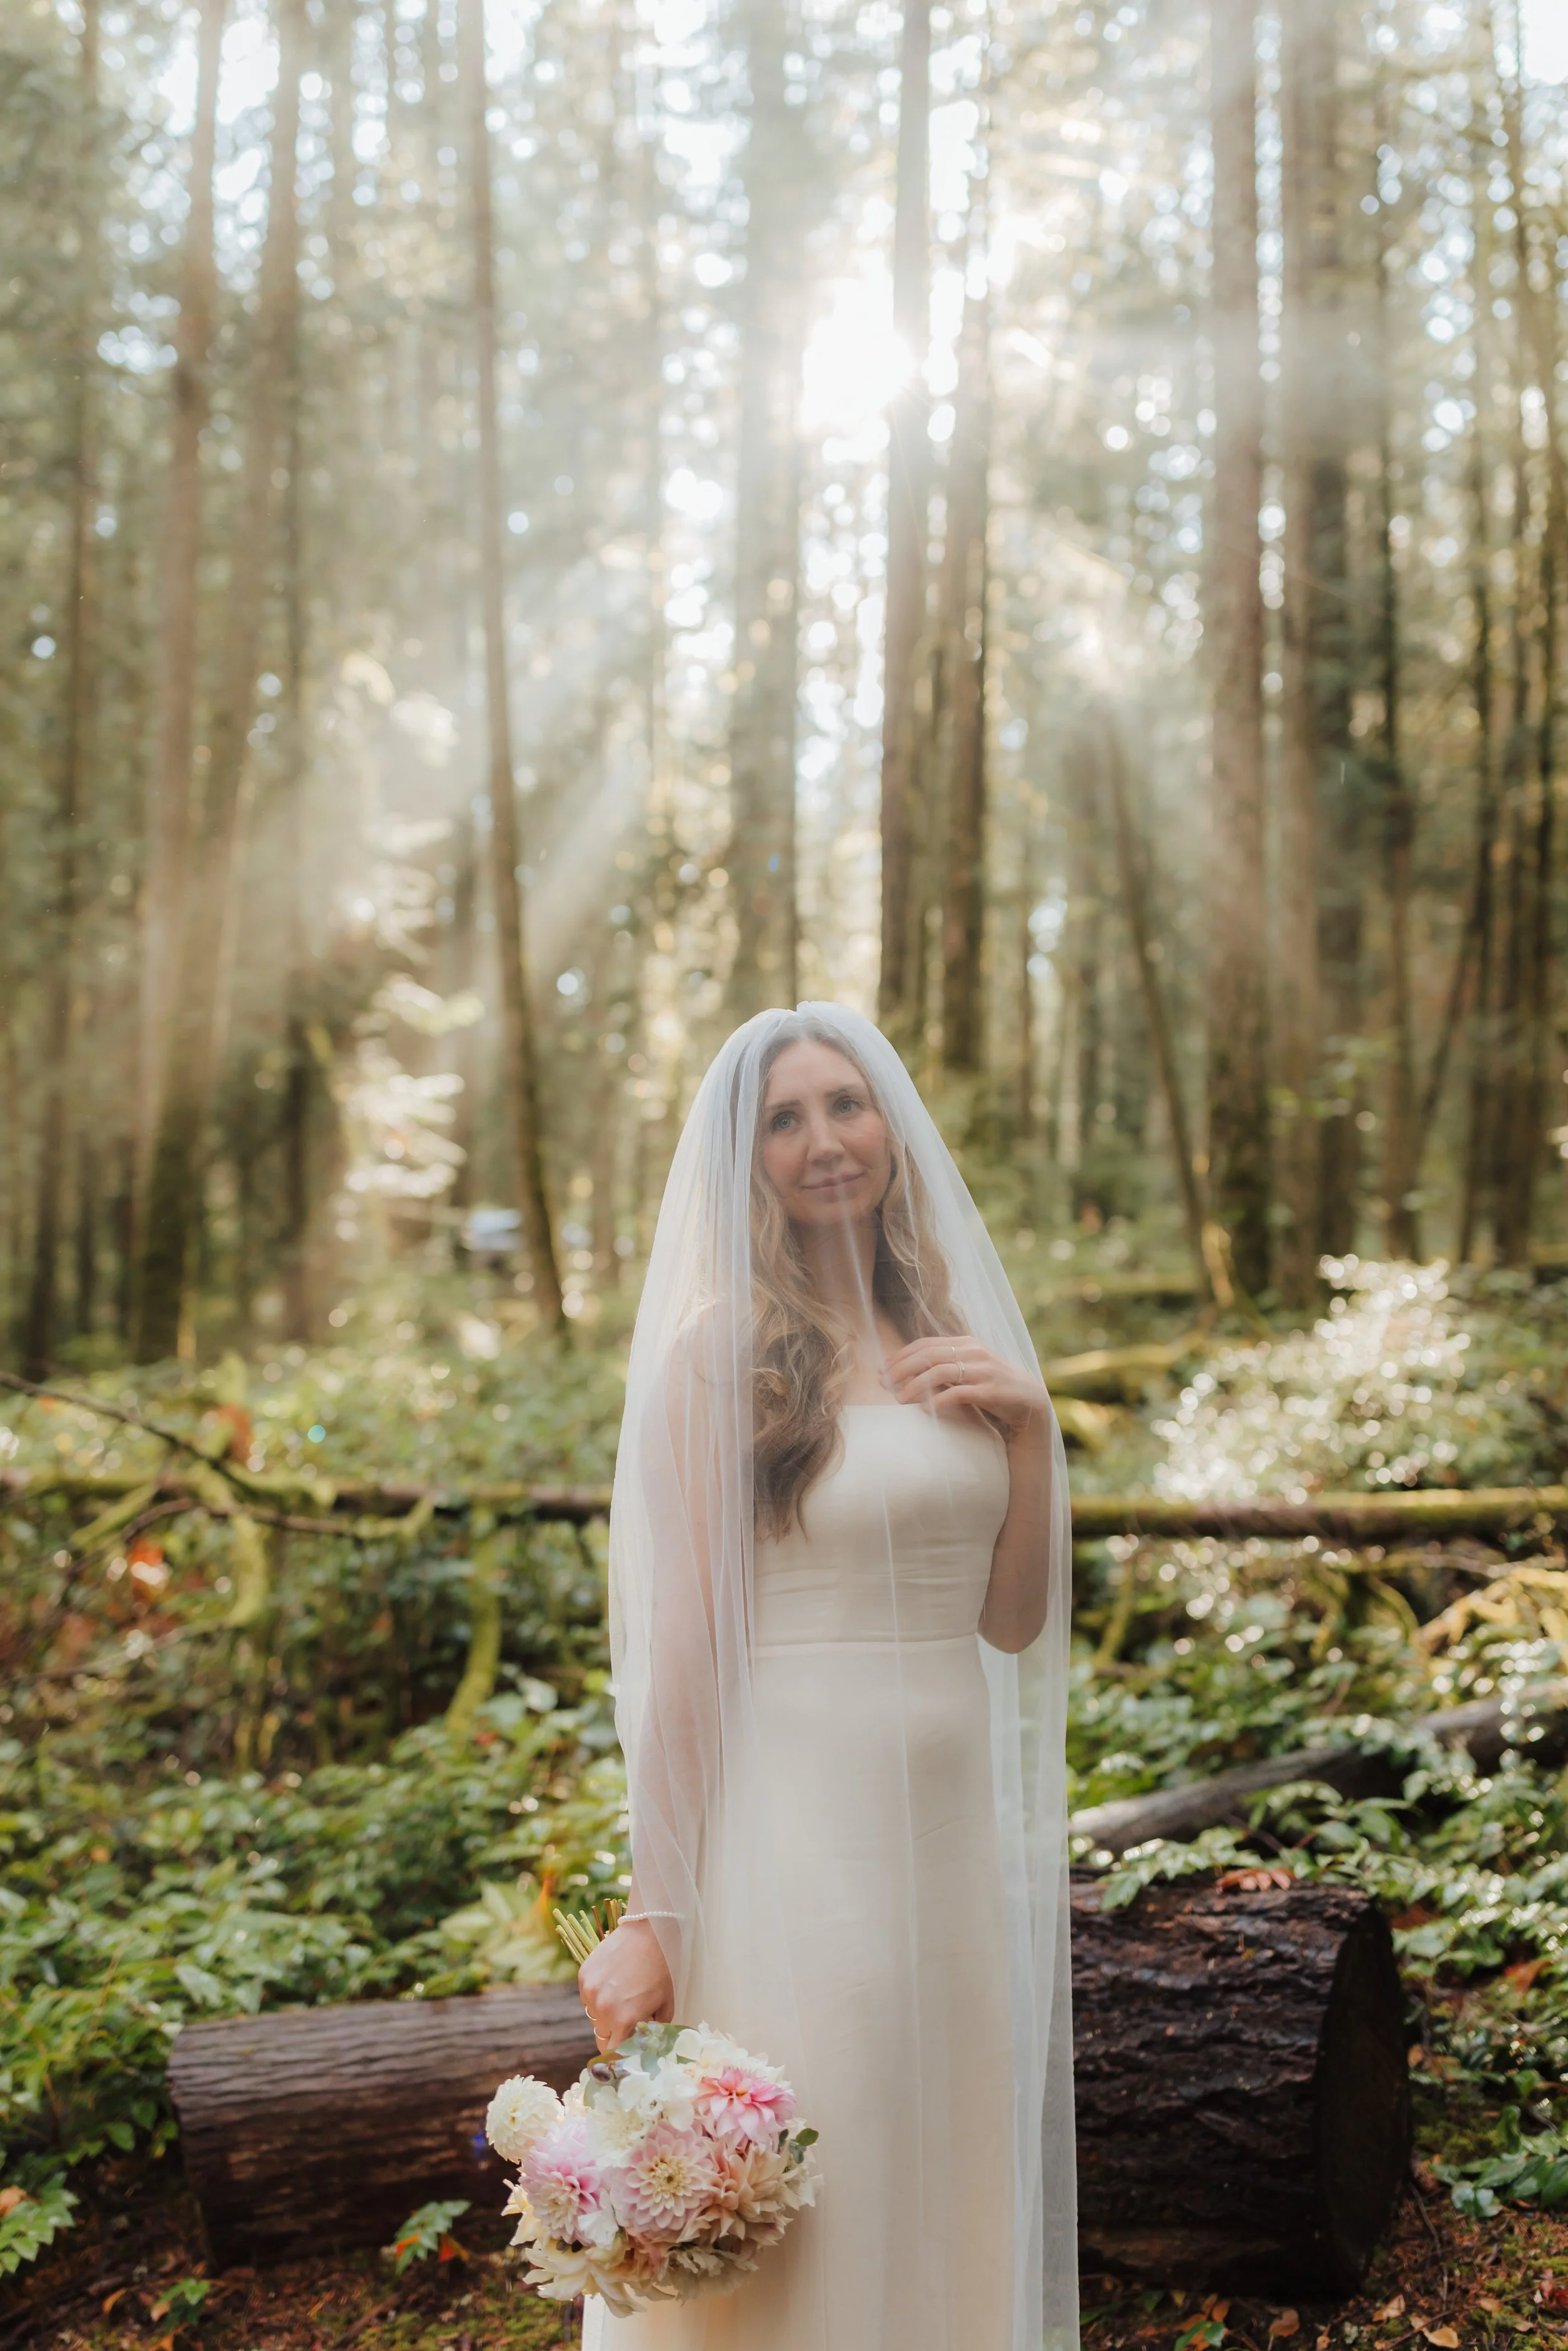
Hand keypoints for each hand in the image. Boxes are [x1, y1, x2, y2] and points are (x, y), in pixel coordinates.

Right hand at [578, 1919, 674, 2054]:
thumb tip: (642, 2044)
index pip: (612, 2053)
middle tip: (626, 2019)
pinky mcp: (583, 1977)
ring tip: (621, 1995)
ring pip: (593, 2017)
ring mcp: (590, 1992)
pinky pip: (587, 1998)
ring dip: (605, 2014)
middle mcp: (603, 2009)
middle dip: (614, 2033)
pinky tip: (612, 1981)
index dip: (618, 2054)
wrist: (648, 1933)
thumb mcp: (665, 2006)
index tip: (624, 2050)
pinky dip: (597, 1995)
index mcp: (625, 2021)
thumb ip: (651, 2031)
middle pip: (602, 2036)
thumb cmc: (661, 1970)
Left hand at [882, 1334, 1050, 1440]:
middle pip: (928, 1355)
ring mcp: (983, 1370)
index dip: (900, 1356)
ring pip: (940, 1372)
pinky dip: (938, 1400)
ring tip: (899, 1399)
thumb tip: (905, 1371)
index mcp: (965, 1342)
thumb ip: (943, 1365)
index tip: (882, 1370)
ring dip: (915, 1385)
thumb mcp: (967, 1369)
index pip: (925, 1344)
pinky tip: (925, 1409)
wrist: (1028, 1401)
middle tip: (884, 1384)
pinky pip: (959, 1393)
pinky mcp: (990, 1390)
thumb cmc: (990, 1386)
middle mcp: (973, 1352)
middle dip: (901, 1369)